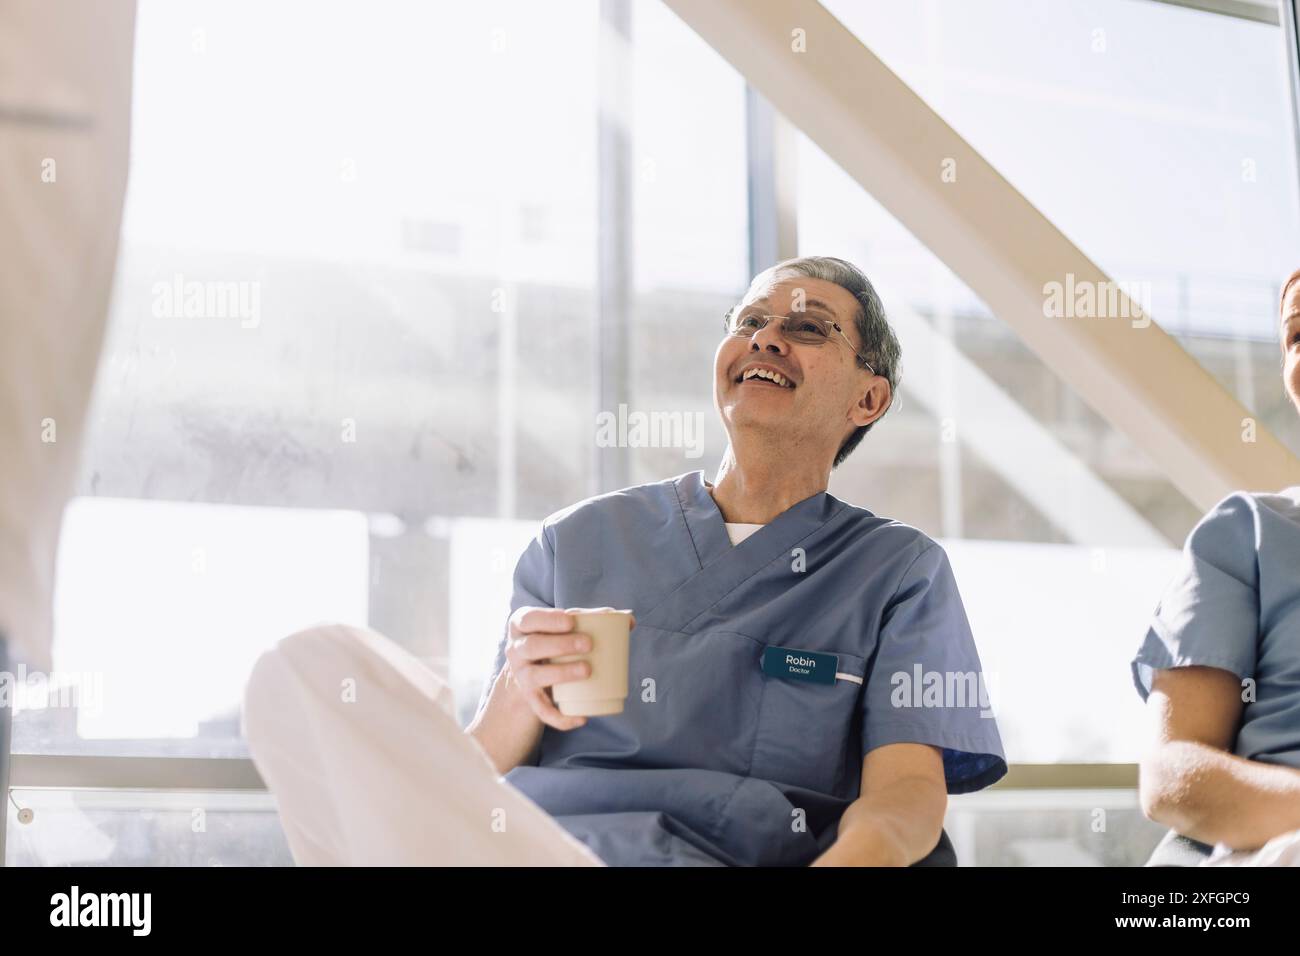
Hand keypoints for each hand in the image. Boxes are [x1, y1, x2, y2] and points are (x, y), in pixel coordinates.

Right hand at [503, 606, 635, 731]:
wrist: (532, 670)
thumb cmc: (555, 639)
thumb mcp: (565, 625)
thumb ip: (594, 619)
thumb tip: (629, 620)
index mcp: (523, 626)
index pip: (529, 619)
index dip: (548, 619)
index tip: (571, 620)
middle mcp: (516, 650)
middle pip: (532, 646)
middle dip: (560, 645)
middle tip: (588, 644)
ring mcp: (521, 676)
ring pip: (535, 677)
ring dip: (561, 673)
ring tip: (587, 670)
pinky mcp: (530, 698)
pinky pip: (542, 711)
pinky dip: (560, 717)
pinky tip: (581, 718)